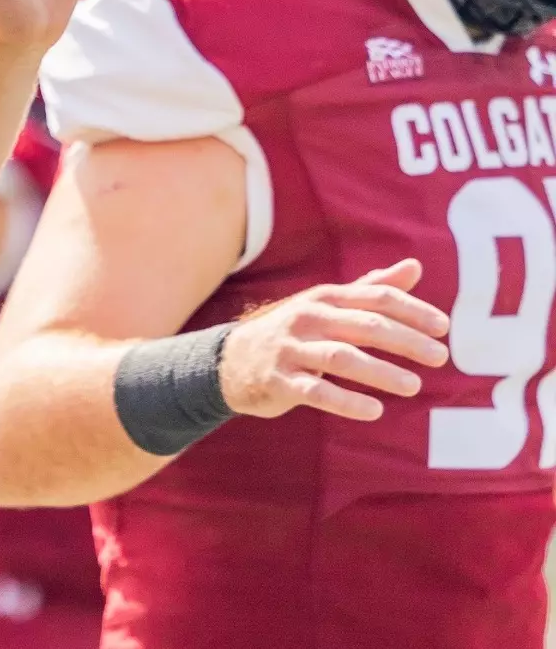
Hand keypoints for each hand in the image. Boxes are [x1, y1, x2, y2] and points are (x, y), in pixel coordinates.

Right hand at [218, 259, 449, 421]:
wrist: (232, 361)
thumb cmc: (294, 332)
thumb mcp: (328, 306)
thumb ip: (371, 289)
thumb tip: (415, 266)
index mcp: (324, 298)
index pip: (375, 297)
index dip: (412, 310)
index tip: (443, 328)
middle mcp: (307, 318)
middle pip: (364, 325)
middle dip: (406, 340)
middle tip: (440, 357)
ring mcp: (290, 349)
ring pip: (341, 358)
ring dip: (381, 372)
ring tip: (414, 386)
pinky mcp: (278, 380)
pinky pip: (315, 393)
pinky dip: (346, 402)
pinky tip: (374, 410)